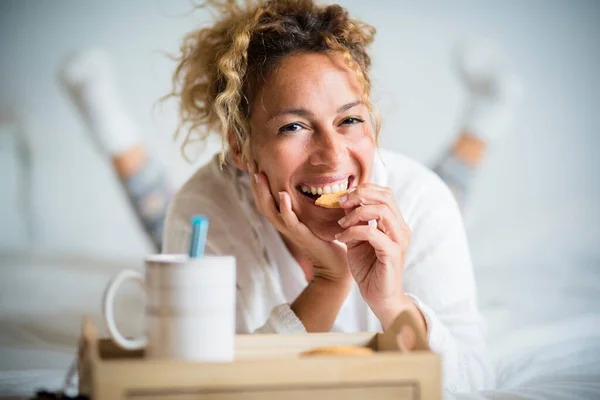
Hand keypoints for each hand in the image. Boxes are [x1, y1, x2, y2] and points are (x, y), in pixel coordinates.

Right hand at [250, 170, 350, 283]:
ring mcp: (291, 230)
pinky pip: (290, 221)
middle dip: (256, 185)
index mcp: (285, 219)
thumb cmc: (326, 240)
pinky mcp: (302, 235)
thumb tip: (313, 182)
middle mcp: (284, 224)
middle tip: (251, 165)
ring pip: (271, 210)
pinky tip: (283, 195)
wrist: (335, 266)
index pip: (265, 199)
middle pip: (262, 203)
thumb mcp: (314, 218)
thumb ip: (308, 204)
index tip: (254, 164)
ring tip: (260, 176)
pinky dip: (285, 208)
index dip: (258, 184)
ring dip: (264, 193)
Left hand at [335, 184, 411, 327]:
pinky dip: (353, 231)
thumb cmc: (369, 269)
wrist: (379, 297)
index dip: (363, 189)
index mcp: (394, 223)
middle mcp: (400, 228)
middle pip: (385, 196)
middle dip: (359, 195)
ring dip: (356, 214)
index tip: (342, 198)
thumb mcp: (357, 239)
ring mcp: (399, 240)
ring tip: (341, 225)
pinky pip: (372, 232)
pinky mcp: (392, 253)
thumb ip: (355, 220)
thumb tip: (345, 201)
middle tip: (341, 203)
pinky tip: (342, 239)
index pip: (385, 193)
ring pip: (381, 210)